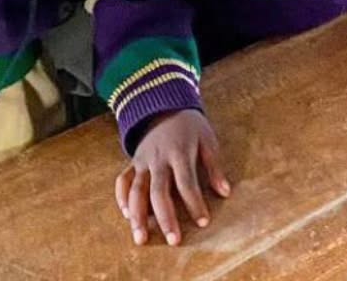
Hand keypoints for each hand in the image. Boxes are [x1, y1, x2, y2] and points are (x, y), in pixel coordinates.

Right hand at [116, 110, 227, 245]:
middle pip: (159, 192)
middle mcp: (158, 159)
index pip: (186, 183)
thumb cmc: (190, 126)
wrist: (164, 106)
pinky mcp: (132, 162)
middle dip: (166, 218)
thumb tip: (225, 192)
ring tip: (141, 239)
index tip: (203, 222)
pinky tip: (127, 215)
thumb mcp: (207, 139)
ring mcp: (142, 161)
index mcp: (179, 152)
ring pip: (136, 191)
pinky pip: (123, 181)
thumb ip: (214, 166)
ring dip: (138, 216)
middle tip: (173, 241)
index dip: (195, 203)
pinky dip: (122, 198)